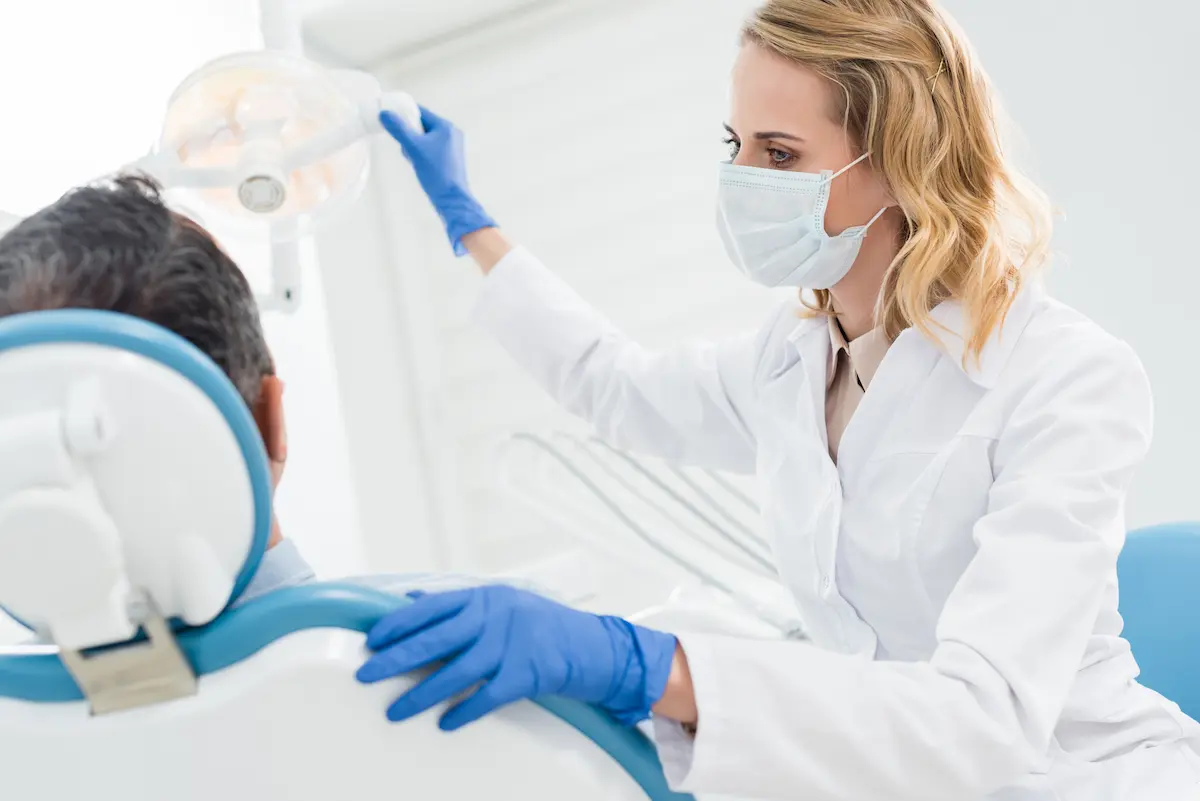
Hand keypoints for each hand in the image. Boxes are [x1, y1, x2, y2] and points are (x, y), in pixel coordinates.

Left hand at [355, 585, 677, 730]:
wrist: (596, 646)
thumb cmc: (546, 625)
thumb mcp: (503, 602)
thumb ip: (461, 605)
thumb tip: (413, 601)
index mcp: (486, 597)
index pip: (431, 607)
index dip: (398, 623)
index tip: (372, 638)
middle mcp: (495, 617)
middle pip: (435, 639)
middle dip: (395, 658)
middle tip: (365, 673)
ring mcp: (512, 645)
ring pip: (455, 671)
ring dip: (421, 693)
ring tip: (396, 710)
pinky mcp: (527, 674)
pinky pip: (486, 696)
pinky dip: (464, 711)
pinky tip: (445, 723)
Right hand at [380, 106, 496, 255]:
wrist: (452, 199)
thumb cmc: (435, 172)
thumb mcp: (413, 148)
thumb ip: (398, 129)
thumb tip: (384, 113)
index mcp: (446, 127)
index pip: (421, 112)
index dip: (404, 114)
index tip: (390, 120)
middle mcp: (452, 134)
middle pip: (422, 126)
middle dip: (409, 135)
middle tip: (405, 147)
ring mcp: (452, 147)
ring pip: (425, 139)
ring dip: (413, 147)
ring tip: (413, 160)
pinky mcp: (450, 160)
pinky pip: (430, 150)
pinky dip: (421, 155)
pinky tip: (418, 166)